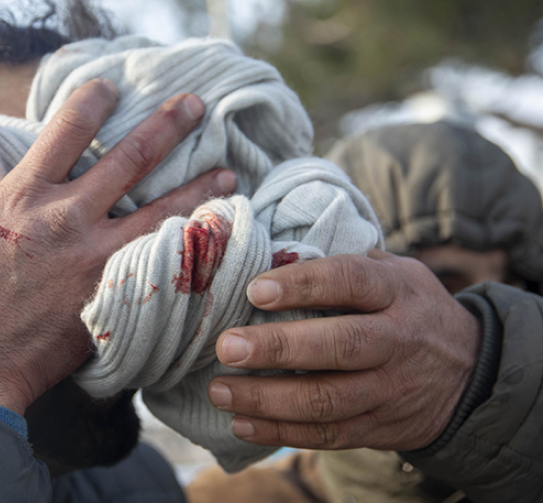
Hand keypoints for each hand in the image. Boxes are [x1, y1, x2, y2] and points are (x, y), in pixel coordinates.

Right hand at [0, 79, 236, 414]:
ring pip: (162, 210)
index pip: (67, 128)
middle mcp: (68, 216)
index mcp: (24, 194)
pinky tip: (218, 240)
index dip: (93, 99)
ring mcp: (95, 257)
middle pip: (130, 158)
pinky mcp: (111, 295)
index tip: (111, 86)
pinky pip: (162, 266)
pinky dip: (194, 249)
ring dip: (199, 187)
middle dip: (167, 126)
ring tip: (229, 172)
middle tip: (195, 104)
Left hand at [207, 249, 480, 450]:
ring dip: (267, 399)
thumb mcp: (396, 273)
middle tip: (227, 346)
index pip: (350, 281)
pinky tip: (241, 423)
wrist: (470, 373)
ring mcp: (389, 389)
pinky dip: (281, 433)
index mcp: (397, 292)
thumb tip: (274, 253)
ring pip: (327, 399)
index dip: (302, 285)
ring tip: (220, 390)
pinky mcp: (379, 428)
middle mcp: (397, 341)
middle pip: (338, 346)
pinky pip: (328, 436)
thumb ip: (346, 264)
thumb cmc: (408, 308)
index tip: (254, 291)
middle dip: (277, 348)